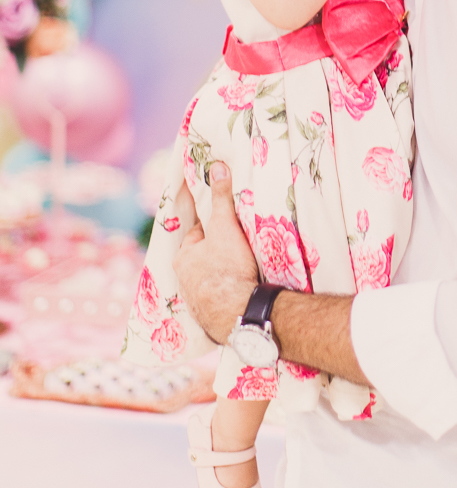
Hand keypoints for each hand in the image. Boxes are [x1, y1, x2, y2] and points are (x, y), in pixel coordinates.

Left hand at [172, 163, 258, 344]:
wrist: (240, 313)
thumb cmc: (228, 267)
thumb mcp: (226, 226)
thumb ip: (221, 198)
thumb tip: (216, 166)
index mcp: (183, 259)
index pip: (197, 236)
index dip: (213, 229)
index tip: (227, 228)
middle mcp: (184, 282)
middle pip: (201, 260)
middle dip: (214, 255)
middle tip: (236, 250)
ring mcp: (196, 304)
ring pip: (207, 282)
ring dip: (220, 278)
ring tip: (241, 272)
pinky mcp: (210, 321)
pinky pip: (217, 303)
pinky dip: (226, 298)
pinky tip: (240, 295)